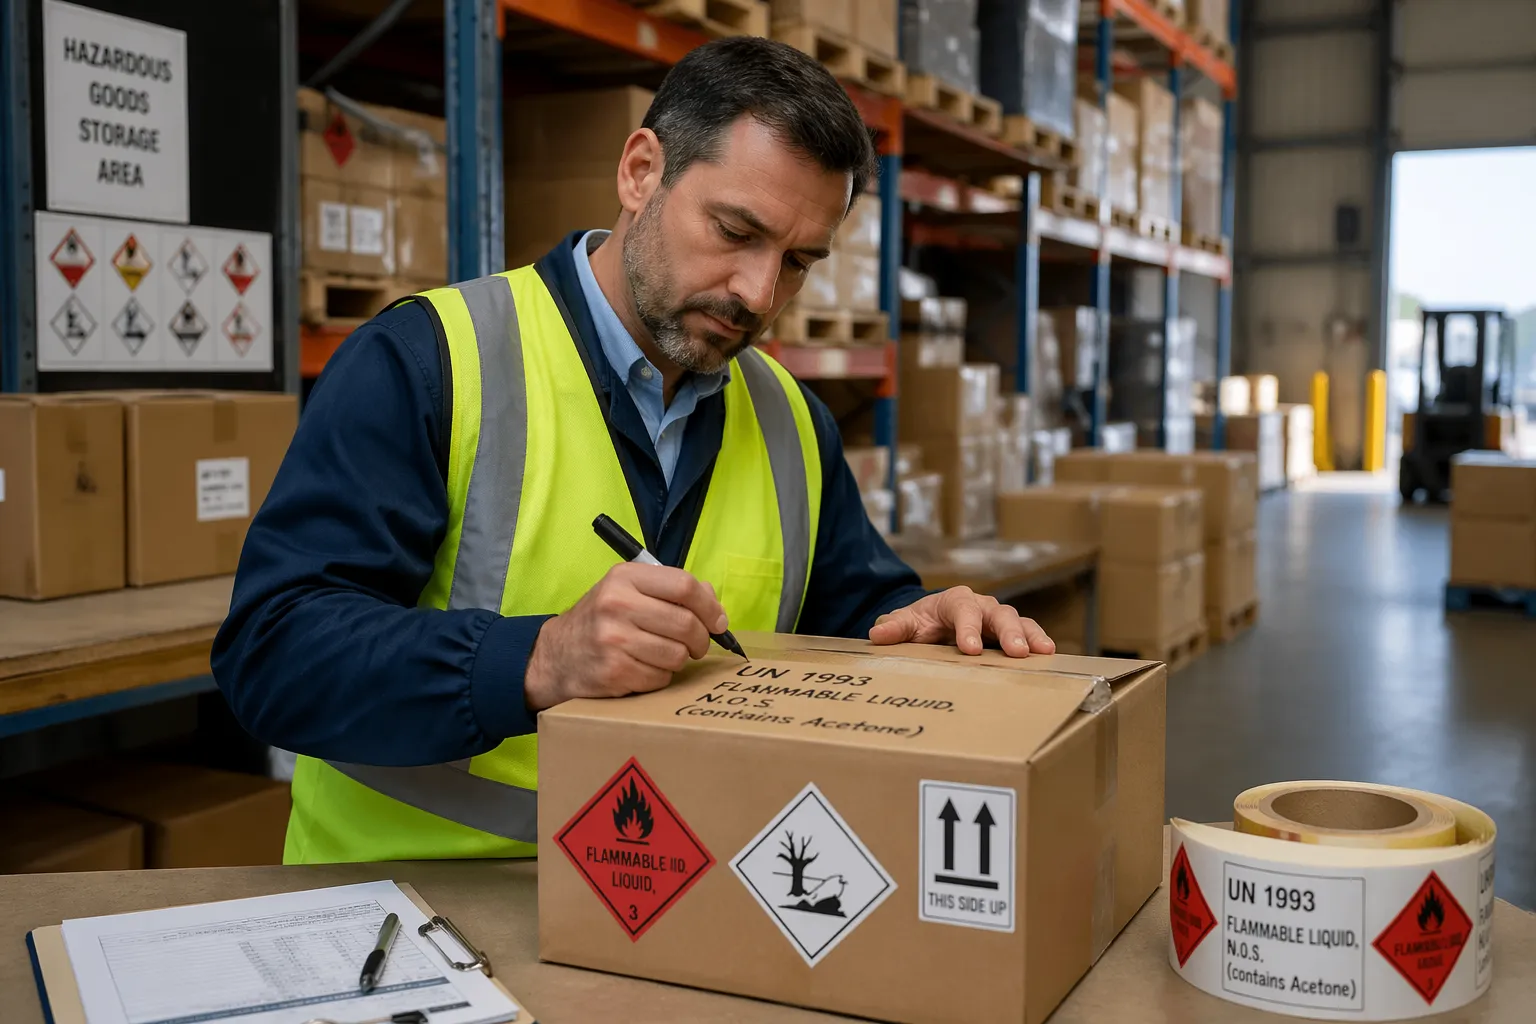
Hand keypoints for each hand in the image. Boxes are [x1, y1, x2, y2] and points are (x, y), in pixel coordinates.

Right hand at [524, 562, 727, 711]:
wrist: (556, 656)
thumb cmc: (602, 620)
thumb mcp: (627, 591)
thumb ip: (670, 590)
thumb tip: (714, 606)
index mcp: (624, 577)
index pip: (684, 586)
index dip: (710, 607)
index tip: (717, 621)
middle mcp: (617, 605)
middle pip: (686, 624)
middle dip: (701, 640)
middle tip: (697, 645)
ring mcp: (613, 640)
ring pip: (677, 655)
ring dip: (679, 660)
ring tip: (664, 655)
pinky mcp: (613, 672)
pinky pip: (660, 678)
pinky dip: (660, 677)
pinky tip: (644, 669)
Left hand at [868, 587, 1054, 656]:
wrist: (932, 624)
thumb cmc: (920, 623)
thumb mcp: (905, 624)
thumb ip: (894, 628)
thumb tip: (877, 634)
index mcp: (955, 601)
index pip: (963, 610)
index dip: (968, 628)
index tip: (970, 649)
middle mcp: (982, 606)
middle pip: (999, 613)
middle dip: (1009, 632)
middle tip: (1017, 651)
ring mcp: (999, 620)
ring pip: (1019, 622)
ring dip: (1031, 636)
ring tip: (1044, 652)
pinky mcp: (1010, 634)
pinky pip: (1027, 635)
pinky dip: (1038, 643)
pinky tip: (1049, 658)